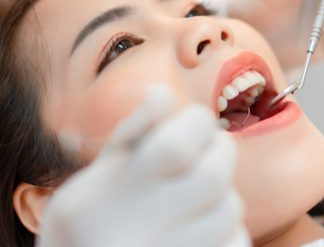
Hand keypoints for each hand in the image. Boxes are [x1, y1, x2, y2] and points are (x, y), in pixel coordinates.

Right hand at [37, 85, 249, 246]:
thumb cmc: (86, 221)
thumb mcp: (97, 174)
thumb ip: (132, 132)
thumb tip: (162, 91)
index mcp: (124, 187)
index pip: (177, 145)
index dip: (196, 122)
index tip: (193, 122)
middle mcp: (151, 223)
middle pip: (214, 175)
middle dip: (219, 151)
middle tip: (204, 152)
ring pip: (230, 208)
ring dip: (221, 194)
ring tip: (195, 197)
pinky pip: (236, 243)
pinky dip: (227, 230)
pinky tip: (199, 228)